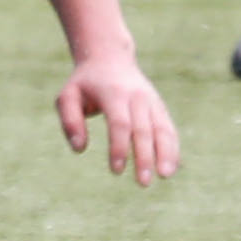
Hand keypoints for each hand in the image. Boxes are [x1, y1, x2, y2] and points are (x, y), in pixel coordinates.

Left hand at [54, 53, 181, 185]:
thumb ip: (70, 121)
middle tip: (143, 183)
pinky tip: (172, 168)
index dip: (119, 147)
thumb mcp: (68, 96)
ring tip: (165, 176)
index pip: (120, 123)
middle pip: (143, 129)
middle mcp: (136, 96)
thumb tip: (79, 148)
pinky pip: (168, 128)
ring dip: (166, 153)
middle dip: (144, 157)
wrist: (109, 57)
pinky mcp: (159, 107)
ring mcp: (151, 101)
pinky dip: (172, 148)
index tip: (116, 170)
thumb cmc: (85, 82)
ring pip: (162, 128)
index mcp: (113, 93)